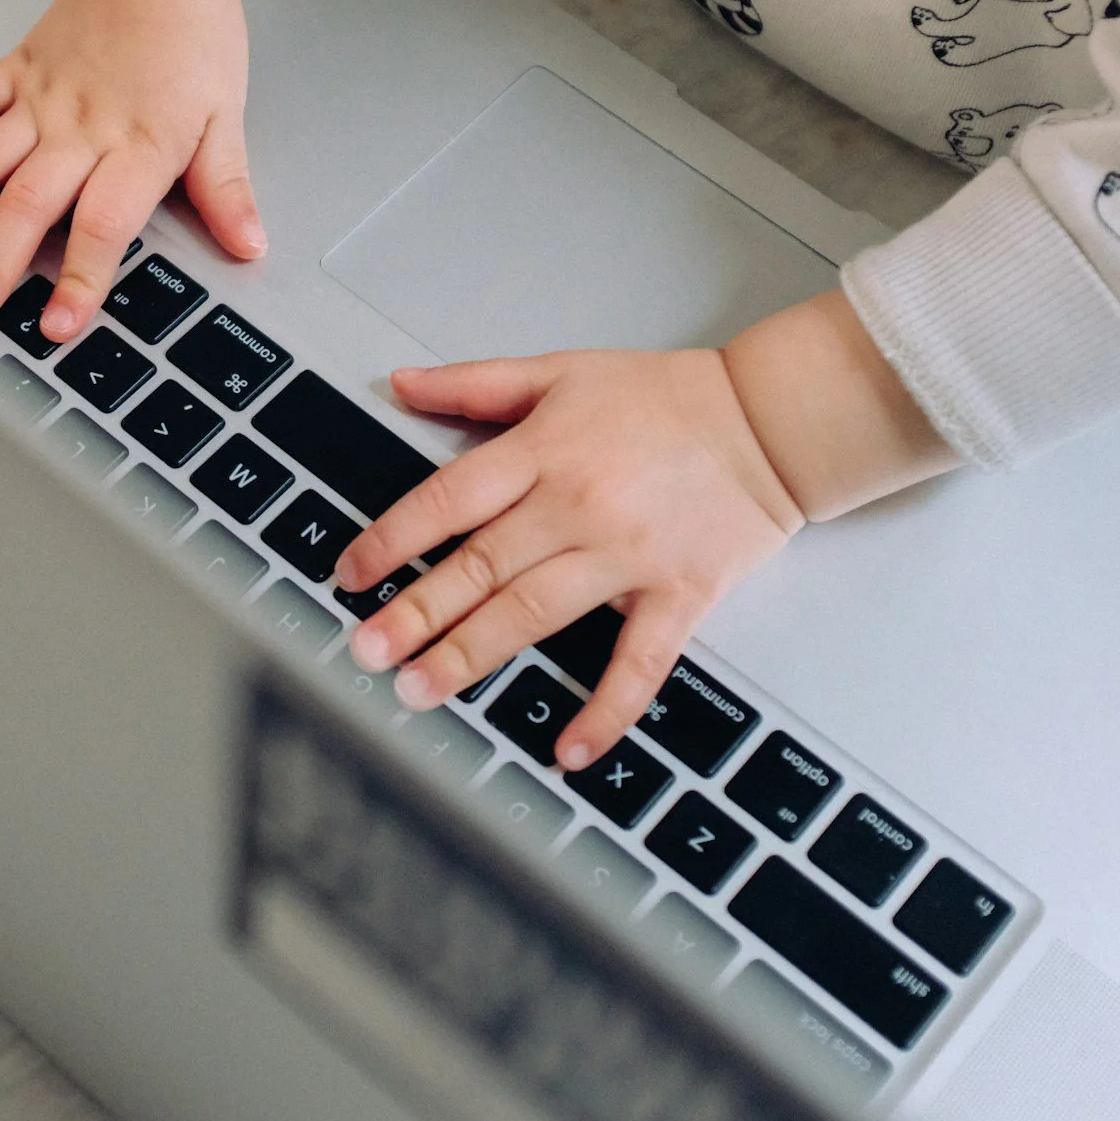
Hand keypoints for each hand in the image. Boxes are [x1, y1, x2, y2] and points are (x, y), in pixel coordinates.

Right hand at [0, 0, 260, 340]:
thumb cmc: (195, 29)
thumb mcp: (227, 114)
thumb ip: (226, 187)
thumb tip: (248, 244)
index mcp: (137, 144)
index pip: (103, 224)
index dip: (80, 277)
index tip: (59, 324)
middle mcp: (80, 128)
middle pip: (27, 206)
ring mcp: (39, 99)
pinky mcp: (14, 70)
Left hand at [335, 349, 804, 767]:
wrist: (769, 420)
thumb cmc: (667, 397)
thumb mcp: (560, 370)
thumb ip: (476, 383)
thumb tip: (402, 383)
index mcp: (543, 452)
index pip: (448, 501)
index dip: (392, 540)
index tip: (350, 575)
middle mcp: (577, 507)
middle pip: (480, 567)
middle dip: (415, 614)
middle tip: (365, 651)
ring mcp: (627, 557)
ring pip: (535, 615)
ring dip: (472, 656)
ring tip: (419, 690)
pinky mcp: (677, 596)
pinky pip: (638, 665)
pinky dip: (605, 712)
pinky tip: (568, 749)